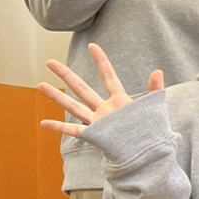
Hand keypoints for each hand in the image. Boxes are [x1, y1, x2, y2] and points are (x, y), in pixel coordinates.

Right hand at [37, 44, 161, 137]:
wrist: (149, 153)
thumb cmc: (152, 131)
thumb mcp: (154, 108)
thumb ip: (155, 89)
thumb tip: (158, 71)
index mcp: (120, 101)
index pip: (108, 76)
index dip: (101, 61)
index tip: (92, 46)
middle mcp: (105, 109)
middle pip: (82, 88)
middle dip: (66, 75)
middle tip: (50, 62)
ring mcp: (97, 122)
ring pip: (73, 106)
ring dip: (56, 96)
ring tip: (40, 85)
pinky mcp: (93, 135)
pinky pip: (72, 130)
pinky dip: (58, 128)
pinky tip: (43, 123)